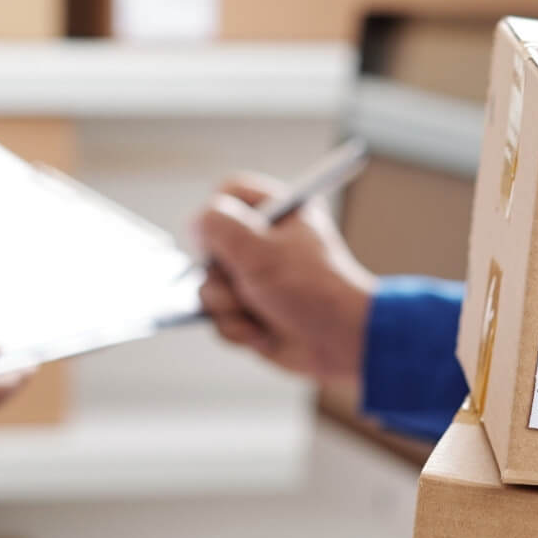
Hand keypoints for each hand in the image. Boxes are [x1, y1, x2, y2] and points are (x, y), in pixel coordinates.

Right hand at [191, 173, 378, 384]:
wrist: (342, 344)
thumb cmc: (312, 290)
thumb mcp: (260, 249)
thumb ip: (219, 226)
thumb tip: (195, 223)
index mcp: (278, 212)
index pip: (229, 193)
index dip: (215, 215)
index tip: (218, 239)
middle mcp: (264, 242)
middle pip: (210, 246)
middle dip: (221, 274)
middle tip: (246, 283)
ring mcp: (256, 279)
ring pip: (210, 286)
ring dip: (228, 306)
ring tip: (258, 312)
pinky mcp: (251, 311)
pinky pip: (219, 317)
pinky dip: (236, 329)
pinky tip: (262, 332)